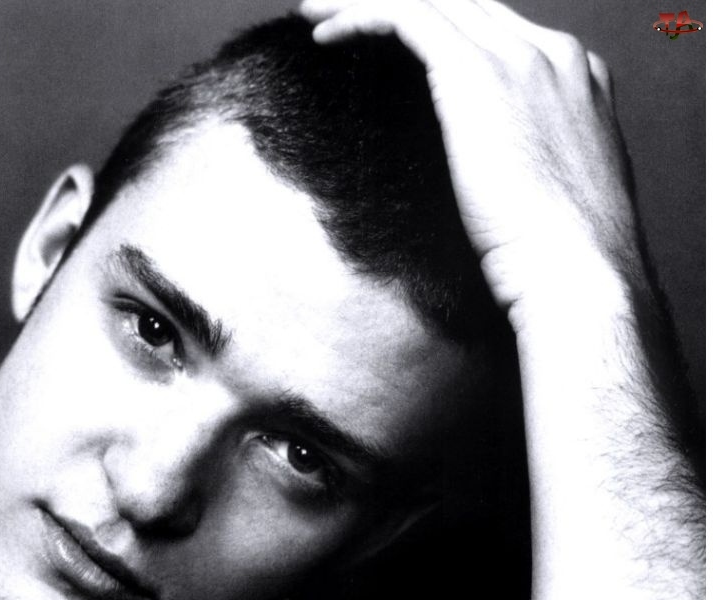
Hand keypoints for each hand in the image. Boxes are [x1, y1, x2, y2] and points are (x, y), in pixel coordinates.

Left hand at [298, 0, 640, 327]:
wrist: (577, 275)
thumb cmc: (555, 259)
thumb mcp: (542, 192)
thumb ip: (516, 158)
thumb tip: (473, 168)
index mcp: (575, 78)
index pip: (493, 26)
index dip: (438, 25)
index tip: (391, 41)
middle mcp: (551, 54)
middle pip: (462, 0)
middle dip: (401, 4)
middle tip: (343, 13)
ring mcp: (520, 58)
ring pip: (429, 0)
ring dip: (365, 2)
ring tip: (317, 15)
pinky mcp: (478, 75)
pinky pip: (405, 17)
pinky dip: (360, 15)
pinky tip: (323, 33)